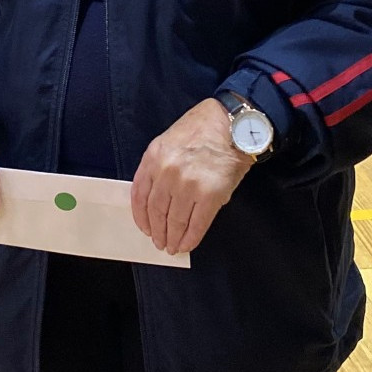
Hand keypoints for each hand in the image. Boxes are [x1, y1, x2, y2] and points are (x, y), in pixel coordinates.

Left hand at [130, 99, 250, 256]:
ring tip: (173, 246)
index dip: (142, 217)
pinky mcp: (210, 195)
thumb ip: (159, 167)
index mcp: (153, 157)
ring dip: (173, 238)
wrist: (232, 124)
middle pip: (156, 211)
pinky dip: (191, 238)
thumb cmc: (202, 130)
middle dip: (158, 231)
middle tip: (160, 242)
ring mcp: (188, 184)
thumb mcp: (168, 142)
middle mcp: (167, 172)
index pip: (139, 195)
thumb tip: (158, 201)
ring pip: (175, 220)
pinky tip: (188, 244)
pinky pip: (196, 224)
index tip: (145, 228)